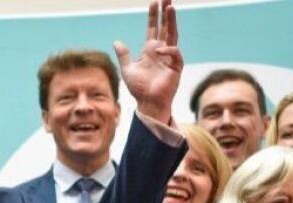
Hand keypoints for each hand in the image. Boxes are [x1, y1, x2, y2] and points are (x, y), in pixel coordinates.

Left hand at [114, 0, 182, 122]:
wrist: (148, 103)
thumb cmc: (139, 89)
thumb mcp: (127, 70)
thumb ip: (123, 55)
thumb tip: (116, 41)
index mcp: (150, 50)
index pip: (153, 28)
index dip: (153, 16)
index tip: (154, 2)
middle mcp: (161, 51)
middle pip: (165, 27)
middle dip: (166, 12)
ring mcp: (170, 58)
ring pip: (173, 35)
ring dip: (172, 21)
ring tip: (170, 7)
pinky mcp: (176, 67)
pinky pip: (175, 54)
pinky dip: (167, 50)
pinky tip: (158, 50)